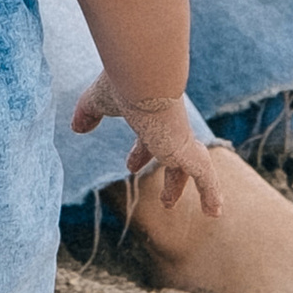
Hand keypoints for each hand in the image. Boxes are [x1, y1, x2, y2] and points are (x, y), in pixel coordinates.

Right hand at [69, 72, 225, 218]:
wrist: (143, 79)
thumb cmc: (122, 85)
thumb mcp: (98, 101)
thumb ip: (88, 113)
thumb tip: (76, 127)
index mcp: (151, 116)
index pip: (148, 139)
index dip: (141, 154)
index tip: (131, 167)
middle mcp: (169, 128)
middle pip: (173, 157)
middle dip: (172, 179)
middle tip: (167, 202)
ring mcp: (180, 140)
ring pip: (192, 167)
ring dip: (194, 189)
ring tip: (208, 213)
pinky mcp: (188, 151)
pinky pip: (205, 177)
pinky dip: (211, 193)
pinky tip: (216, 212)